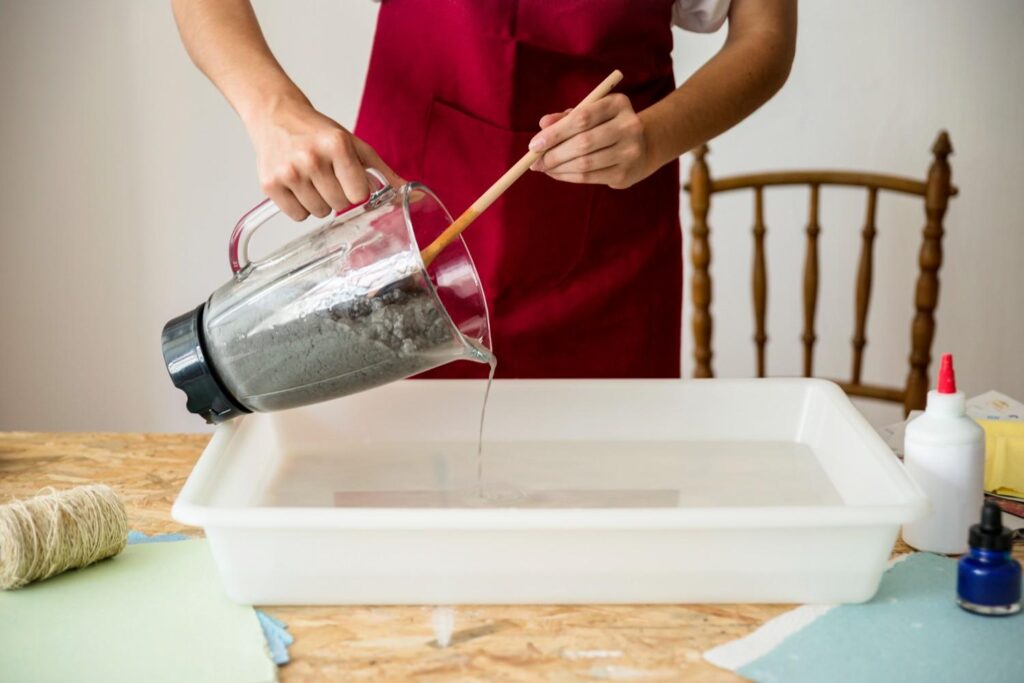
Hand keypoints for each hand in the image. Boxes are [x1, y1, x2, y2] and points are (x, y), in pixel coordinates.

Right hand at [247, 97, 401, 220]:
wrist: (276, 115)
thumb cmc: (318, 132)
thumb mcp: (354, 144)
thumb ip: (382, 172)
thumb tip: (410, 195)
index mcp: (337, 145)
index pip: (359, 194)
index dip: (357, 190)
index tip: (350, 179)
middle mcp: (311, 158)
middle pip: (339, 205)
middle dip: (339, 196)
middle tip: (328, 177)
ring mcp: (289, 172)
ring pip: (318, 213)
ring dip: (320, 202)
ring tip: (312, 180)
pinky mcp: (270, 184)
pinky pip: (297, 216)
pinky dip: (300, 207)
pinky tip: (298, 186)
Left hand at [528, 93, 652, 189]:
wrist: (643, 146)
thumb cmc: (607, 126)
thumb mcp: (590, 114)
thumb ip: (566, 117)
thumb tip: (543, 124)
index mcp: (618, 104)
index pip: (582, 118)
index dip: (555, 132)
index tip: (534, 145)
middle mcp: (629, 126)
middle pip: (583, 142)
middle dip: (553, 154)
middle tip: (535, 161)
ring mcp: (630, 152)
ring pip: (585, 163)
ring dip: (558, 168)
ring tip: (544, 168)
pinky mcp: (625, 174)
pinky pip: (589, 178)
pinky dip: (567, 176)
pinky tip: (557, 173)